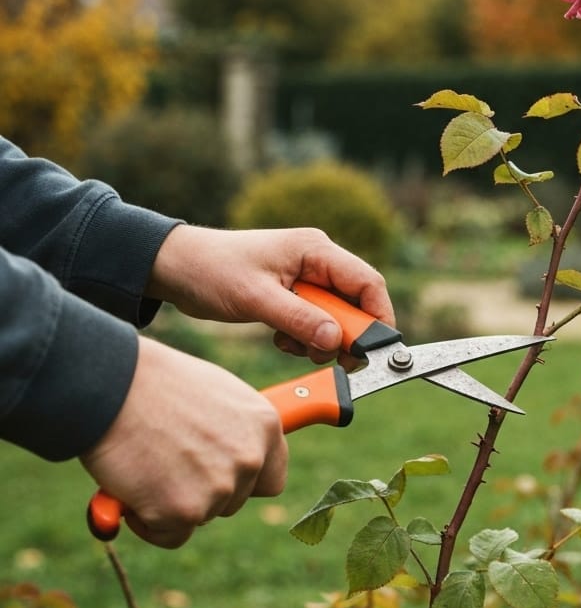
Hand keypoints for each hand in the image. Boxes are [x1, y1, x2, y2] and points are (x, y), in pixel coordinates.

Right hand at [80, 337, 286, 547]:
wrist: (111, 385)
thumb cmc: (156, 383)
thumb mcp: (216, 395)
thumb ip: (234, 430)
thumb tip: (232, 456)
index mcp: (265, 425)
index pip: (272, 479)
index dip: (245, 483)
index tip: (222, 479)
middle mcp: (250, 459)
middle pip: (234, 502)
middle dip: (203, 491)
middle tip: (168, 462)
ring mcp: (219, 488)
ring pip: (201, 517)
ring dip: (173, 503)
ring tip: (147, 462)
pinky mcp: (183, 511)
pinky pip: (169, 535)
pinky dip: (148, 522)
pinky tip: (132, 488)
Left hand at [147, 226, 394, 363]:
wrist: (174, 268)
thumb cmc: (211, 270)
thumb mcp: (256, 298)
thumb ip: (300, 319)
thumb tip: (336, 341)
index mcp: (316, 250)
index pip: (367, 283)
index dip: (378, 318)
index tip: (373, 350)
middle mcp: (317, 261)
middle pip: (355, 303)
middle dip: (344, 335)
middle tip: (326, 357)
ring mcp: (306, 278)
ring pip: (335, 317)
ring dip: (321, 339)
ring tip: (292, 345)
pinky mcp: (294, 294)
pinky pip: (316, 322)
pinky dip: (305, 338)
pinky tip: (281, 340)